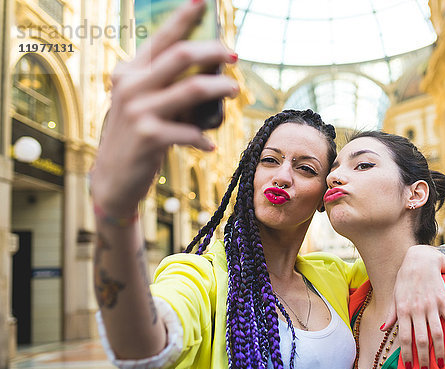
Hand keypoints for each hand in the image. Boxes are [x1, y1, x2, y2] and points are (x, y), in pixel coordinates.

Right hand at [90, 0, 238, 216]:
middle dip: (214, 50)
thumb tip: (209, 72)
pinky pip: (191, 131)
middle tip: (234, 53)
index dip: (183, 17)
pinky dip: (204, 138)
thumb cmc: (135, 136)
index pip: (161, 38)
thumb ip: (162, 84)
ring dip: (221, 87)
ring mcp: (139, 111)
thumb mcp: (141, 103)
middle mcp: (131, 86)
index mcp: (129, 72)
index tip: (204, 1)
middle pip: (182, 55)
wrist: (113, 178)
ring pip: (193, 89)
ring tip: (234, 90)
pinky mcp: (150, 137)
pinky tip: (208, 145)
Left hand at [381, 245, 444, 368]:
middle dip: (423, 357)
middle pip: (421, 339)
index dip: (407, 353)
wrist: (420, 260)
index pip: (404, 337)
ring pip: (436, 333)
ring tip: (440, 363)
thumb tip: (383, 330)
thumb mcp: (395, 295)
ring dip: (439, 350)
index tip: (409, 366)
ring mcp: (431, 305)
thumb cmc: (405, 279)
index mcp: (403, 309)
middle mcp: (417, 309)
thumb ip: (391, 314)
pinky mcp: (443, 300)